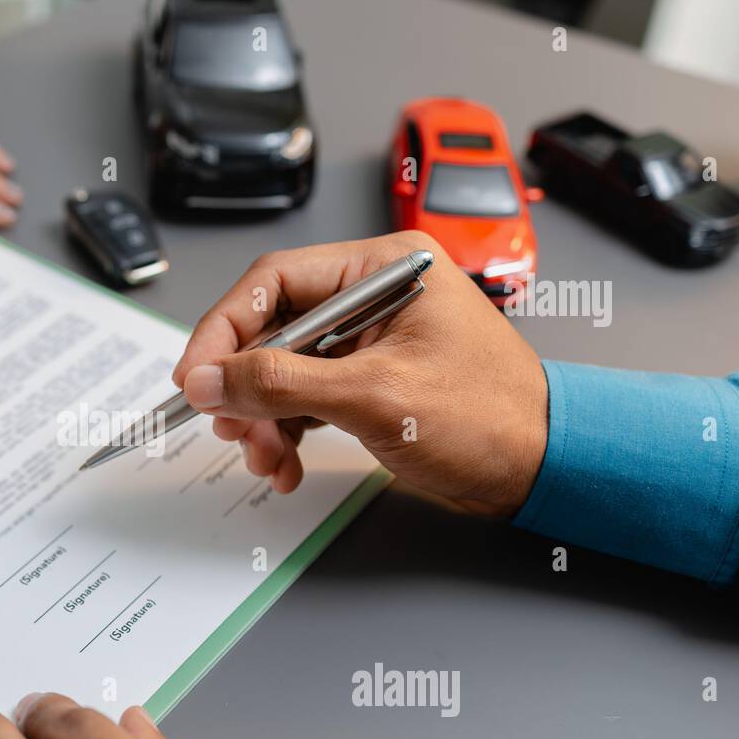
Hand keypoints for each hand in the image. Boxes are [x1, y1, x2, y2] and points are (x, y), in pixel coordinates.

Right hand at [172, 232, 548, 516]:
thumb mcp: (375, 397)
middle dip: (243, 386)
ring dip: (260, 419)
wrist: (543, 469)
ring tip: (263, 458)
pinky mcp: (366, 381)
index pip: (274, 282)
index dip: (224, 330)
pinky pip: (301, 399)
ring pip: (279, 370)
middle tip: (228, 426)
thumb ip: (283, 383)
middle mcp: (371, 296)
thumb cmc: (491, 419)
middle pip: (270, 329)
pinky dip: (283, 433)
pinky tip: (284, 464)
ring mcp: (368, 342)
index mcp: (383, 269)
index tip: (195, 377)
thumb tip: (211, 378)